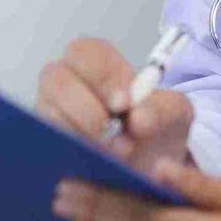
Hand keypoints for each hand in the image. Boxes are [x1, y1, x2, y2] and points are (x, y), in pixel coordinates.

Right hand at [36, 36, 192, 174]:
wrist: (151, 168)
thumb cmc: (155, 131)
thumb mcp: (174, 115)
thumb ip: (162, 110)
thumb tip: (138, 121)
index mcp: (97, 66)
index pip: (87, 52)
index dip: (102, 75)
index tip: (124, 103)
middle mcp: (66, 85)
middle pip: (56, 79)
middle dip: (85, 108)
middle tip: (112, 134)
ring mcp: (50, 114)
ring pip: (48, 115)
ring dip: (79, 136)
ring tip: (112, 158)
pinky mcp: (47, 145)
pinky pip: (46, 146)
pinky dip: (69, 156)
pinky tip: (93, 167)